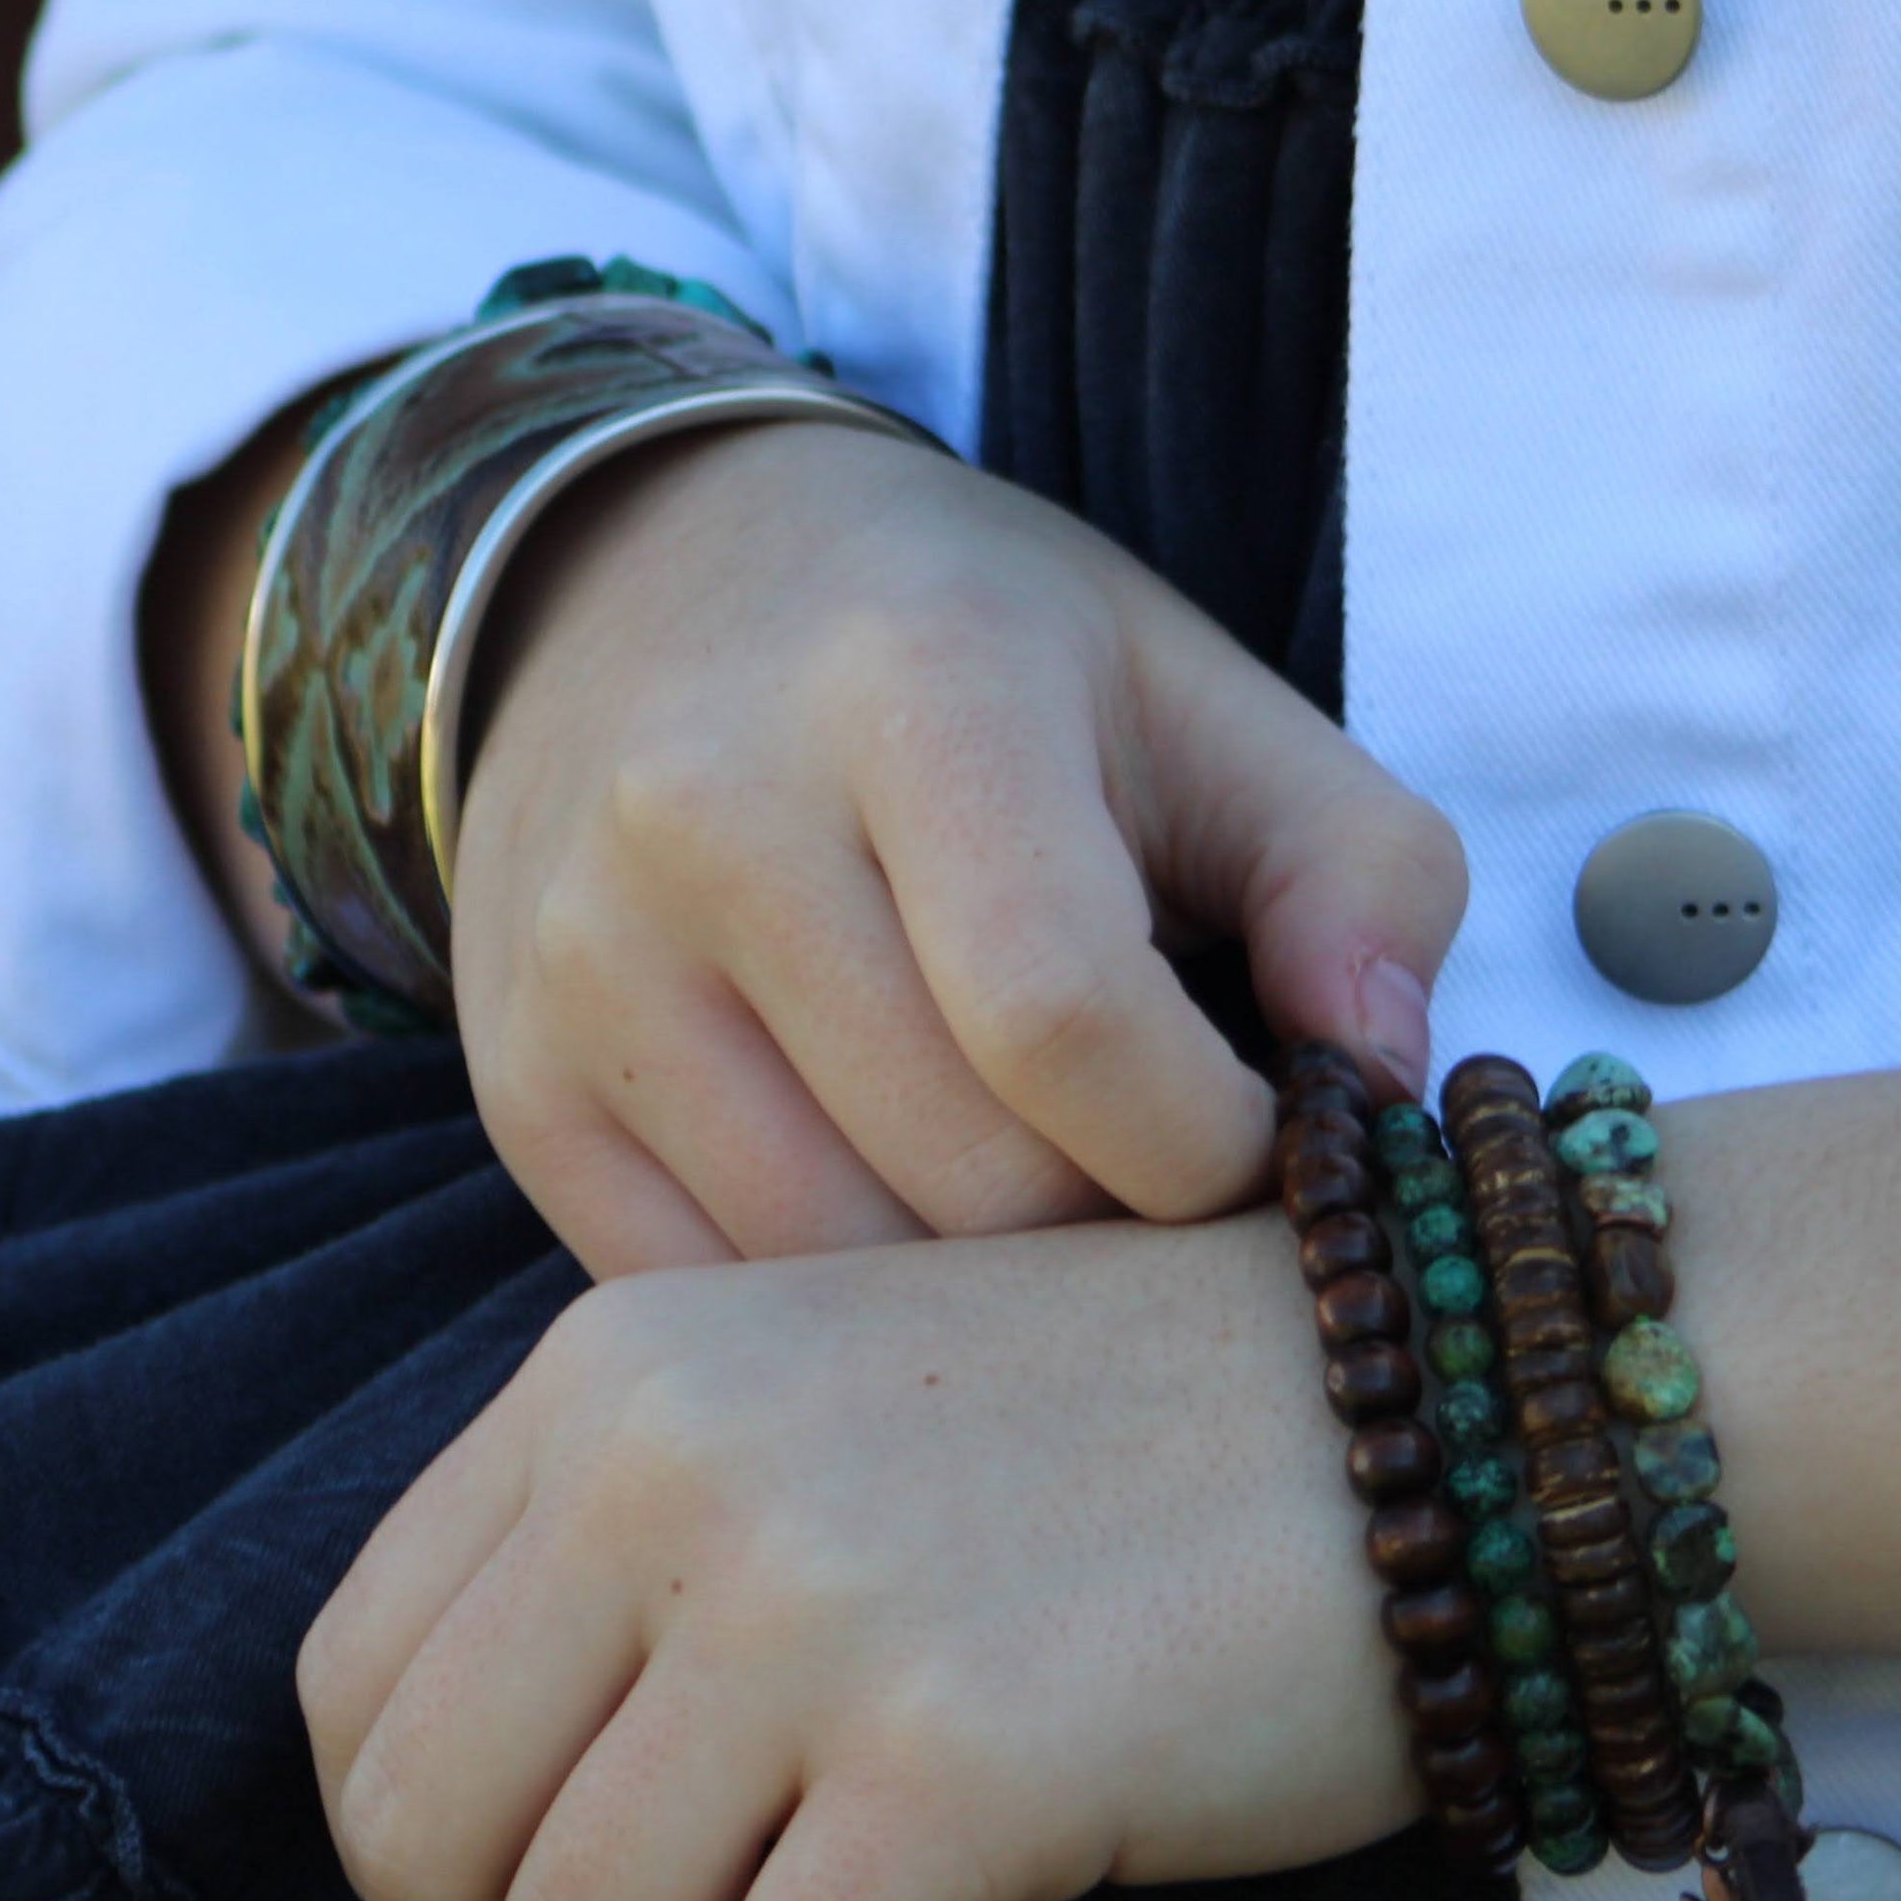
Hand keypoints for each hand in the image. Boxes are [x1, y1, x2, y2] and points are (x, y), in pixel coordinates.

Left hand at [297, 1066, 1900, 1900]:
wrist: (1444, 1407)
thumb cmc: (1149, 1438)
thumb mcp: (841, 1401)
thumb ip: (648, 1542)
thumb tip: (496, 1820)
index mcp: (619, 1361)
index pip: (356, 1670)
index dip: (411, 1867)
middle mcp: (671, 1455)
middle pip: (422, 1829)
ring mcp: (805, 1599)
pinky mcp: (952, 1754)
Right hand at [448, 423, 1465, 1273]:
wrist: (652, 585)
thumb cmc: (979, 662)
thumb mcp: (1204, 698)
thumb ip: (1360, 874)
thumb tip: (1381, 1089)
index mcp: (916, 690)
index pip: (1069, 1022)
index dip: (1213, 1142)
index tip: (1262, 1139)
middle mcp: (707, 816)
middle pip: (969, 1179)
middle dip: (1112, 1227)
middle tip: (1158, 1180)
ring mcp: (584, 963)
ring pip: (837, 1280)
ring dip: (979, 1301)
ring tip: (1040, 1192)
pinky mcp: (518, 1086)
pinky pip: (712, 1300)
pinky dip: (836, 1315)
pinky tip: (902, 1209)